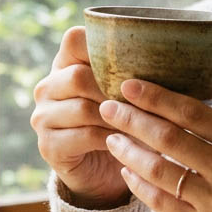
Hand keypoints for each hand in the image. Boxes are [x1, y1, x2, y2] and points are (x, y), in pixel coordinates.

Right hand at [31, 27, 130, 208]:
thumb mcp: (127, 95)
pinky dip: (112, 139)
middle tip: (143, 102)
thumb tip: (168, 60)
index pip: (74, 39)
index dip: (102, 48)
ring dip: (117, 118)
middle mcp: (47, 88)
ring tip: (143, 124)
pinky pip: (84, 136)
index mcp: (64, 65)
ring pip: (84, 108)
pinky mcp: (48, 146)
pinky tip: (129, 142)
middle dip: (115, 90)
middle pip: (79, 76)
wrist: (105, 171)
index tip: (133, 63)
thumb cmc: (121, 124)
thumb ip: (133, 75)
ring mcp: (43, 117)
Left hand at [99, 52, 211, 211]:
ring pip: (160, 171)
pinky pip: (161, 204)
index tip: (129, 85)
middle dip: (133, 120)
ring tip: (111, 137)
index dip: (157, 97)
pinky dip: (140, 186)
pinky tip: (127, 171)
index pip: (194, 113)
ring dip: (130, 152)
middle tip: (107, 106)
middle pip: (170, 139)